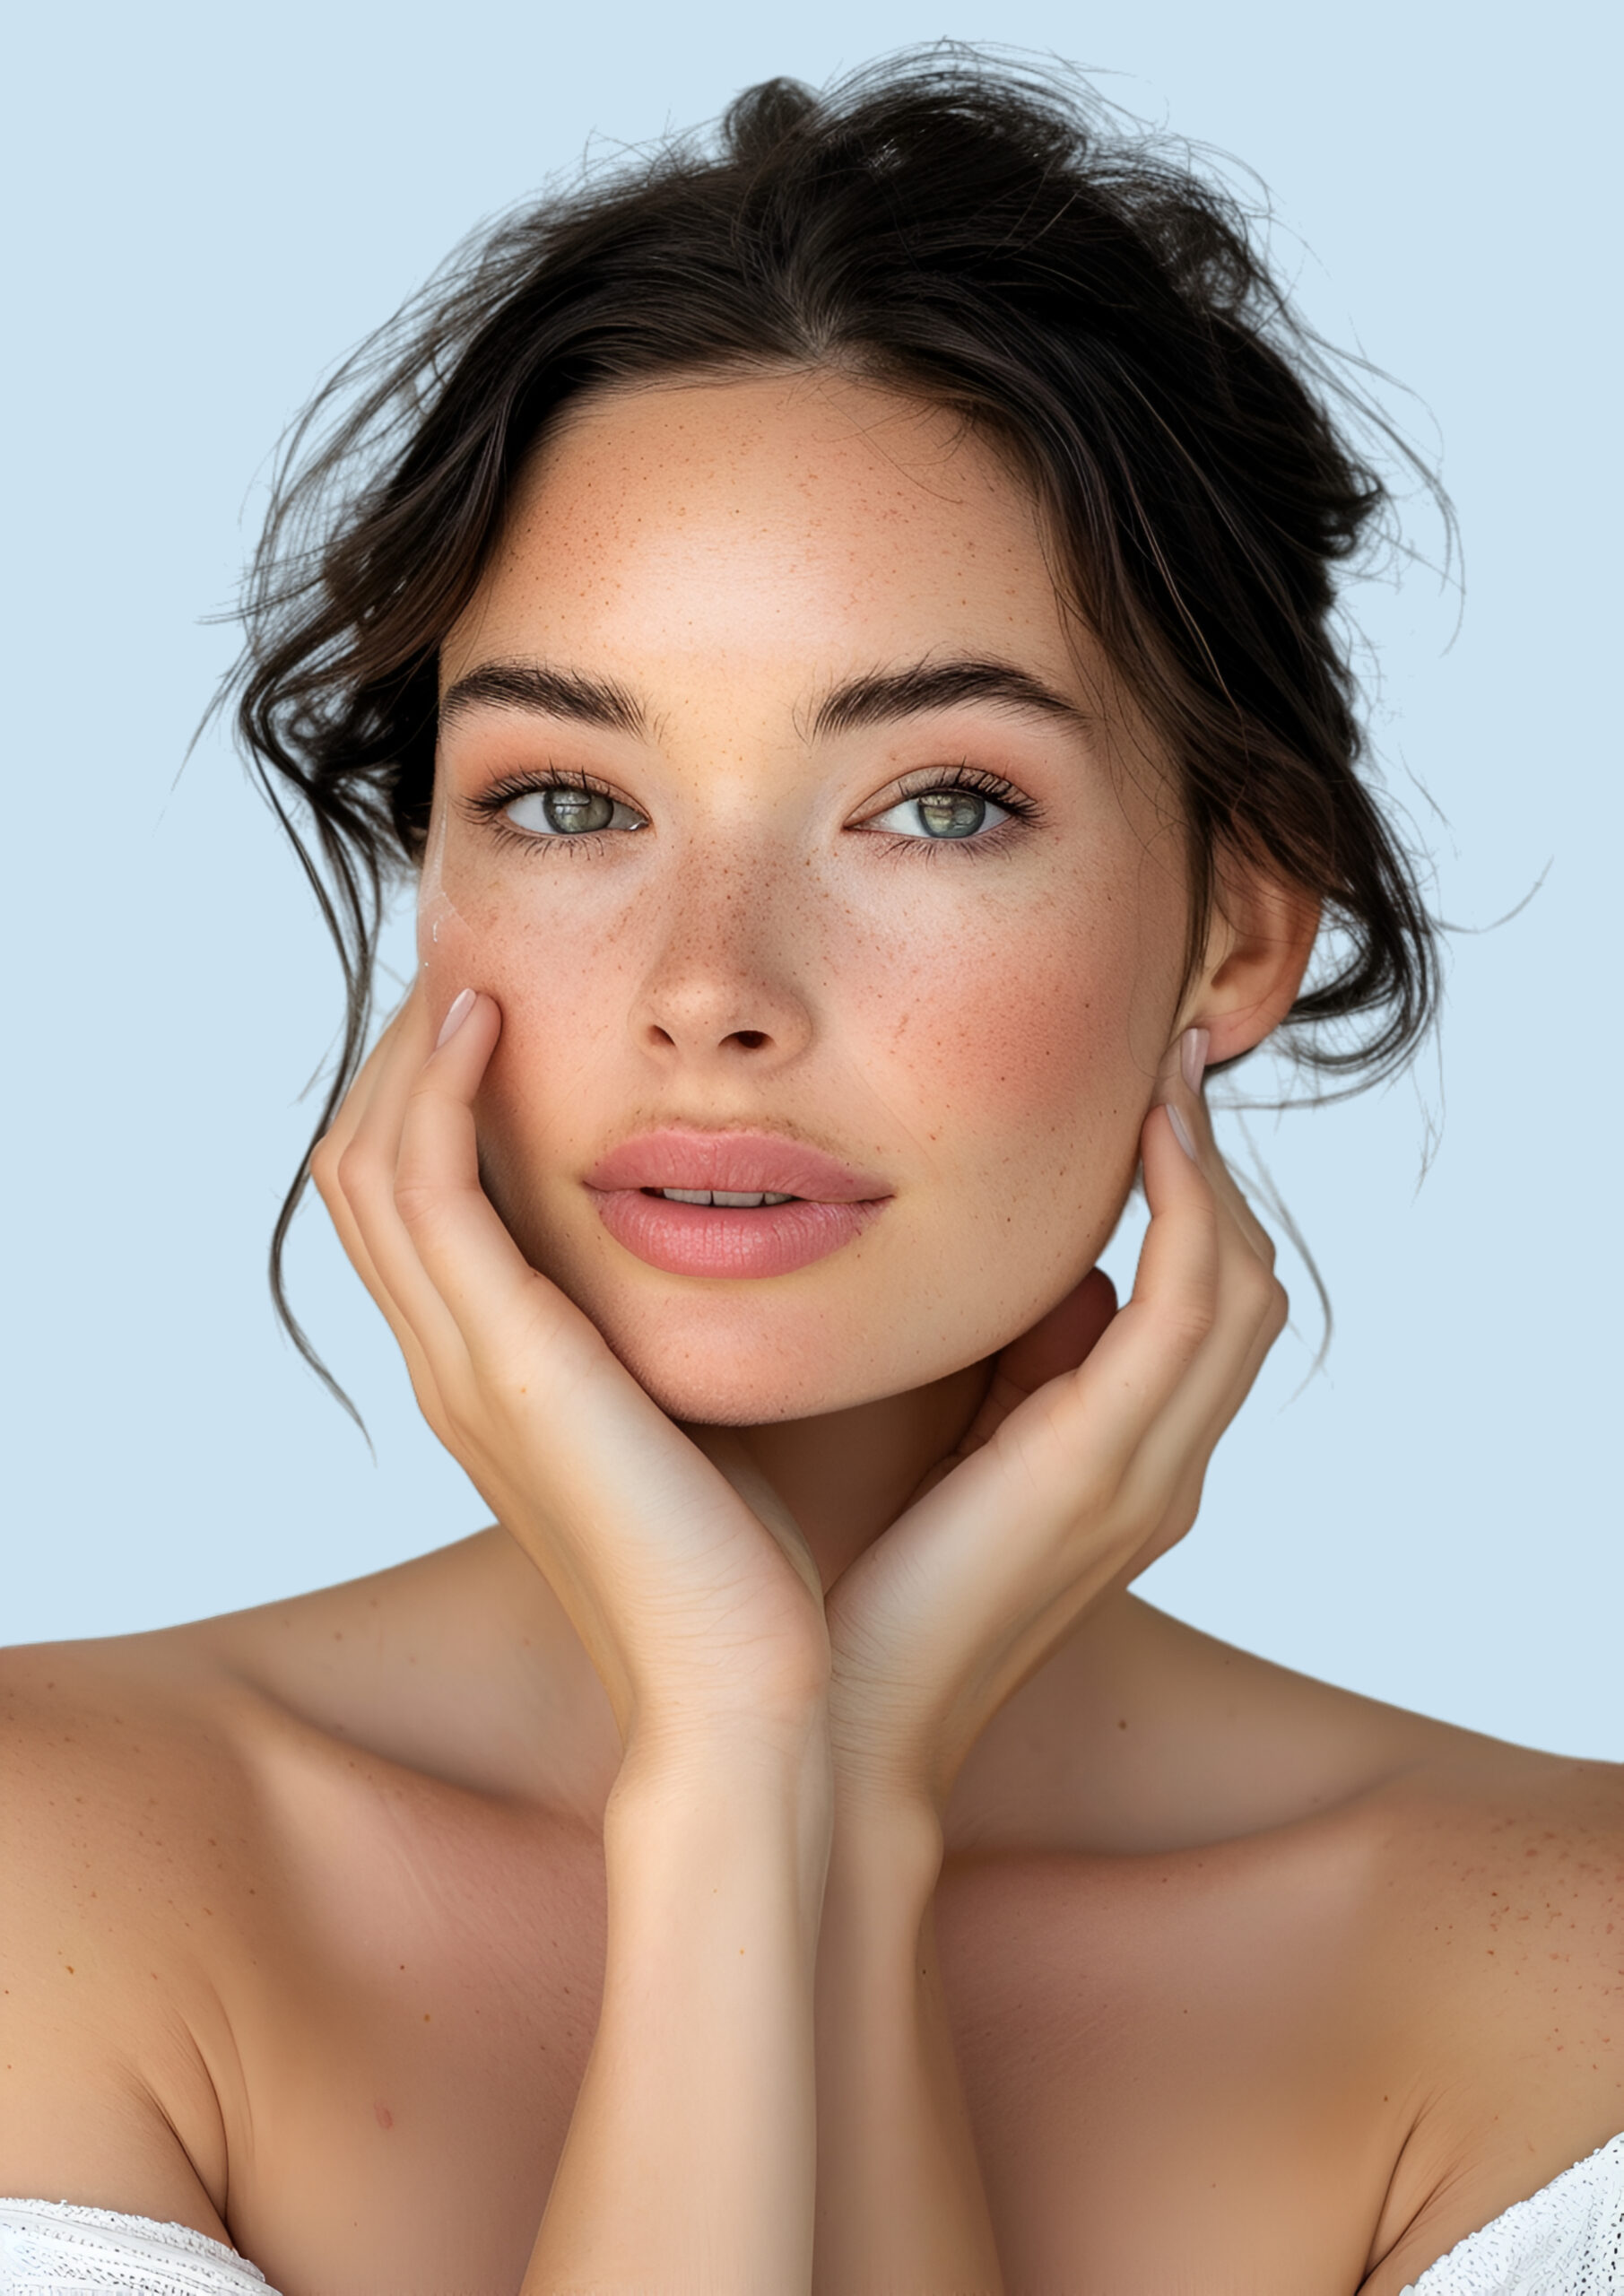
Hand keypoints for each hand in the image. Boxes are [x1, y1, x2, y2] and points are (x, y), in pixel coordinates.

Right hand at [311, 986, 829, 1752]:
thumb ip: (705, 1329)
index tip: (508, 1008)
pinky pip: (427, 1197)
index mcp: (498, 1380)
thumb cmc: (765, 1569)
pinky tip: (492, 1025)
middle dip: (412, 1056)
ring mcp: (464, 1369)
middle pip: (373, 1165)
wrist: (754, 1696)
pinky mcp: (504, 1368)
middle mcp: (456, 1368)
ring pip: (378, 1163)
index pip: (420, 1203)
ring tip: (479, 970)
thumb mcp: (717, 1414)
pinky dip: (442, 1098)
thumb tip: (779, 1235)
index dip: (439, 1097)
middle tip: (477, 964)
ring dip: (416, 1055)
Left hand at [824, 1038, 1287, 1814]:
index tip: (1148, 1099)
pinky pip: (1186, 1304)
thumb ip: (993, 1371)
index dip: (1192, 1199)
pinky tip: (1148, 1133)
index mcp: (1122, 1470)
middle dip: (1216, 1169)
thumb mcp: (937, 1453)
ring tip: (1165, 1071)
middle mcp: (1159, 1471)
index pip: (1200, 1307)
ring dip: (1210, 1168)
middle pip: (1245, 1284)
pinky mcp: (1102, 1468)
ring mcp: (1145, 1474)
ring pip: (1237, 1283)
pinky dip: (1184, 1208)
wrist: (823, 1732)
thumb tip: (1015, 1273)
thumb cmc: (850, 1592)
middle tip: (1169, 1060)